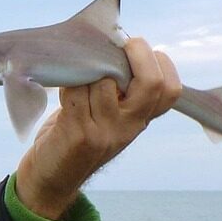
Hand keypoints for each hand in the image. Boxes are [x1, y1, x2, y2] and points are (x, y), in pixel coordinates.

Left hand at [13, 37, 180, 219]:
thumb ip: (118, 89)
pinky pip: (76, 92)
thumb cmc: (77, 134)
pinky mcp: (80, 134)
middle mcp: (129, 127)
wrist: (51, 178)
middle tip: (119, 44)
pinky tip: (62, 88)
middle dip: (136, 53)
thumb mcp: (108, 114)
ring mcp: (106, 132)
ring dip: (88, 67)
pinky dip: (68, 82)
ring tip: (78, 71)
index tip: (136, 52)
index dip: (160, 63)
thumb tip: (114, 42)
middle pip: (151, 83)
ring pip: (104, 81)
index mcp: (140, 120)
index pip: (171, 90)